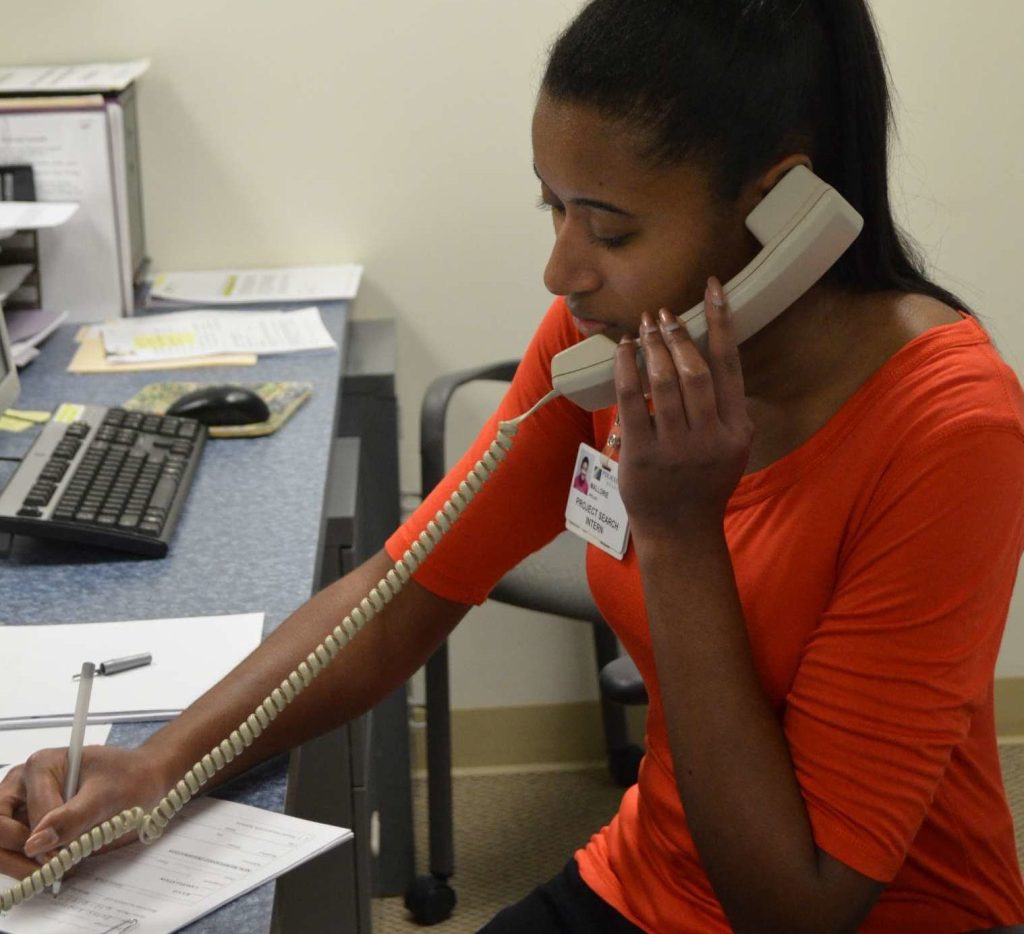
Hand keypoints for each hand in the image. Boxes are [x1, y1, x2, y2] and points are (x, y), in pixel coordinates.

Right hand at [0, 745, 167, 882]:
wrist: (143, 780)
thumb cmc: (129, 779)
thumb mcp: (107, 796)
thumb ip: (73, 818)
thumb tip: (36, 843)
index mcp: (41, 766)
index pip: (27, 813)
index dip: (45, 840)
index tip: (66, 854)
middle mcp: (22, 783)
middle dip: (19, 855)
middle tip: (52, 868)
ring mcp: (20, 804)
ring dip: (20, 865)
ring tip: (55, 870)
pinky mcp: (25, 822)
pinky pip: (10, 849)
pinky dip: (25, 865)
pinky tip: (51, 865)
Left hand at [614, 277, 752, 540]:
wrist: (681, 530)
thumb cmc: (703, 482)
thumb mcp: (731, 446)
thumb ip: (726, 407)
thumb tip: (710, 354)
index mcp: (737, 429)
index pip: (730, 364)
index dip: (722, 322)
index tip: (714, 288)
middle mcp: (710, 436)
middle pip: (695, 369)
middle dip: (678, 334)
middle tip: (663, 314)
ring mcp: (676, 447)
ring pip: (665, 381)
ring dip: (652, 347)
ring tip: (644, 326)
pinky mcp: (643, 455)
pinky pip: (633, 401)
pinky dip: (627, 370)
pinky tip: (623, 351)